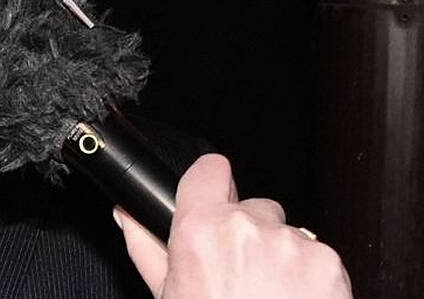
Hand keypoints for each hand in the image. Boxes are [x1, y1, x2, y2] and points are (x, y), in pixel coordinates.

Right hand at [117, 153, 350, 298]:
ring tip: (269, 294)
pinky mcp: (327, 261)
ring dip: (280, 256)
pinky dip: (309, 275)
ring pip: (286, 232)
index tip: (214, 196)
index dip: (211, 183)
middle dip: (249, 234)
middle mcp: (247, 228)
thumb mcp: (169, 295)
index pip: (209, 169)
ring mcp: (291, 244)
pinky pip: (316, 254)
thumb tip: (127, 217)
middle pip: (253, 207)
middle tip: (241, 276)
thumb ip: (147, 249)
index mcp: (200, 231)